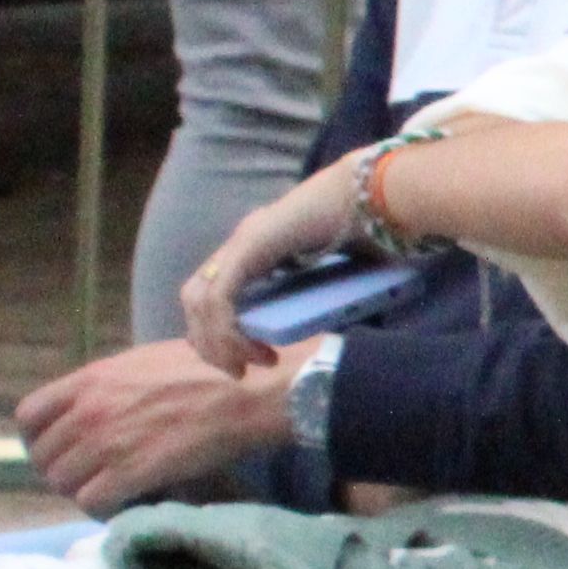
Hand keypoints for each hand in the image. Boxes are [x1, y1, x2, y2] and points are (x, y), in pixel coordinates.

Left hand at [12, 341, 296, 512]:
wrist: (244, 394)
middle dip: (63, 470)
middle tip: (91, 477)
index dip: (39, 438)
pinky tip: (124, 502)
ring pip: (63, 483)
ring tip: (109, 491)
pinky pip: (91, 502)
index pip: (29, 416)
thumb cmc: (208, 371)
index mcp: (90, 380)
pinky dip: (103, 508)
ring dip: (83, 491)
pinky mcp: (129, 473)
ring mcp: (106, 444)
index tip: (59, 447)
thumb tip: (100, 400)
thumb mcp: (145, 361)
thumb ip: (110, 383)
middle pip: (44, 456)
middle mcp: (88, 411)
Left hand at [181, 161, 373, 373]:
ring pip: (199, 300)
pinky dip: (227, 329)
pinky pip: (220, 296)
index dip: (215, 332)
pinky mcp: (249, 247)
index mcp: (253, 249)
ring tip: (245, 366)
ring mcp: (241, 242)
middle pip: (194, 300)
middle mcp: (239, 244)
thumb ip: (320, 294)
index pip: (210, 294)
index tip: (241, 361)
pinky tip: (249, 349)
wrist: (372, 197)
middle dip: (208, 343)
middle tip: (238, 371)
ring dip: (216, 341)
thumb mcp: (335, 274)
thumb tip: (336, 326)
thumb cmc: (367, 230)